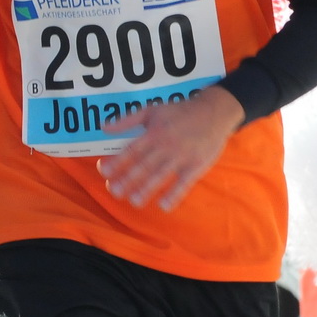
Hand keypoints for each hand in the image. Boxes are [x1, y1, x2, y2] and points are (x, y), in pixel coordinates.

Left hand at [97, 85, 242, 210]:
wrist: (213, 112)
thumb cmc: (179, 112)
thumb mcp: (151, 110)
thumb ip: (127, 120)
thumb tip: (102, 127)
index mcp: (153, 133)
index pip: (131, 150)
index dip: (117, 161)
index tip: (103, 171)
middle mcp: (165, 146)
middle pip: (144, 165)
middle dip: (127, 179)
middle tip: (113, 191)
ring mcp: (182, 157)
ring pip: (161, 175)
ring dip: (147, 189)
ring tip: (134, 201)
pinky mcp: (196, 166)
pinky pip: (184, 183)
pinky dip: (174, 195)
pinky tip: (163, 206)